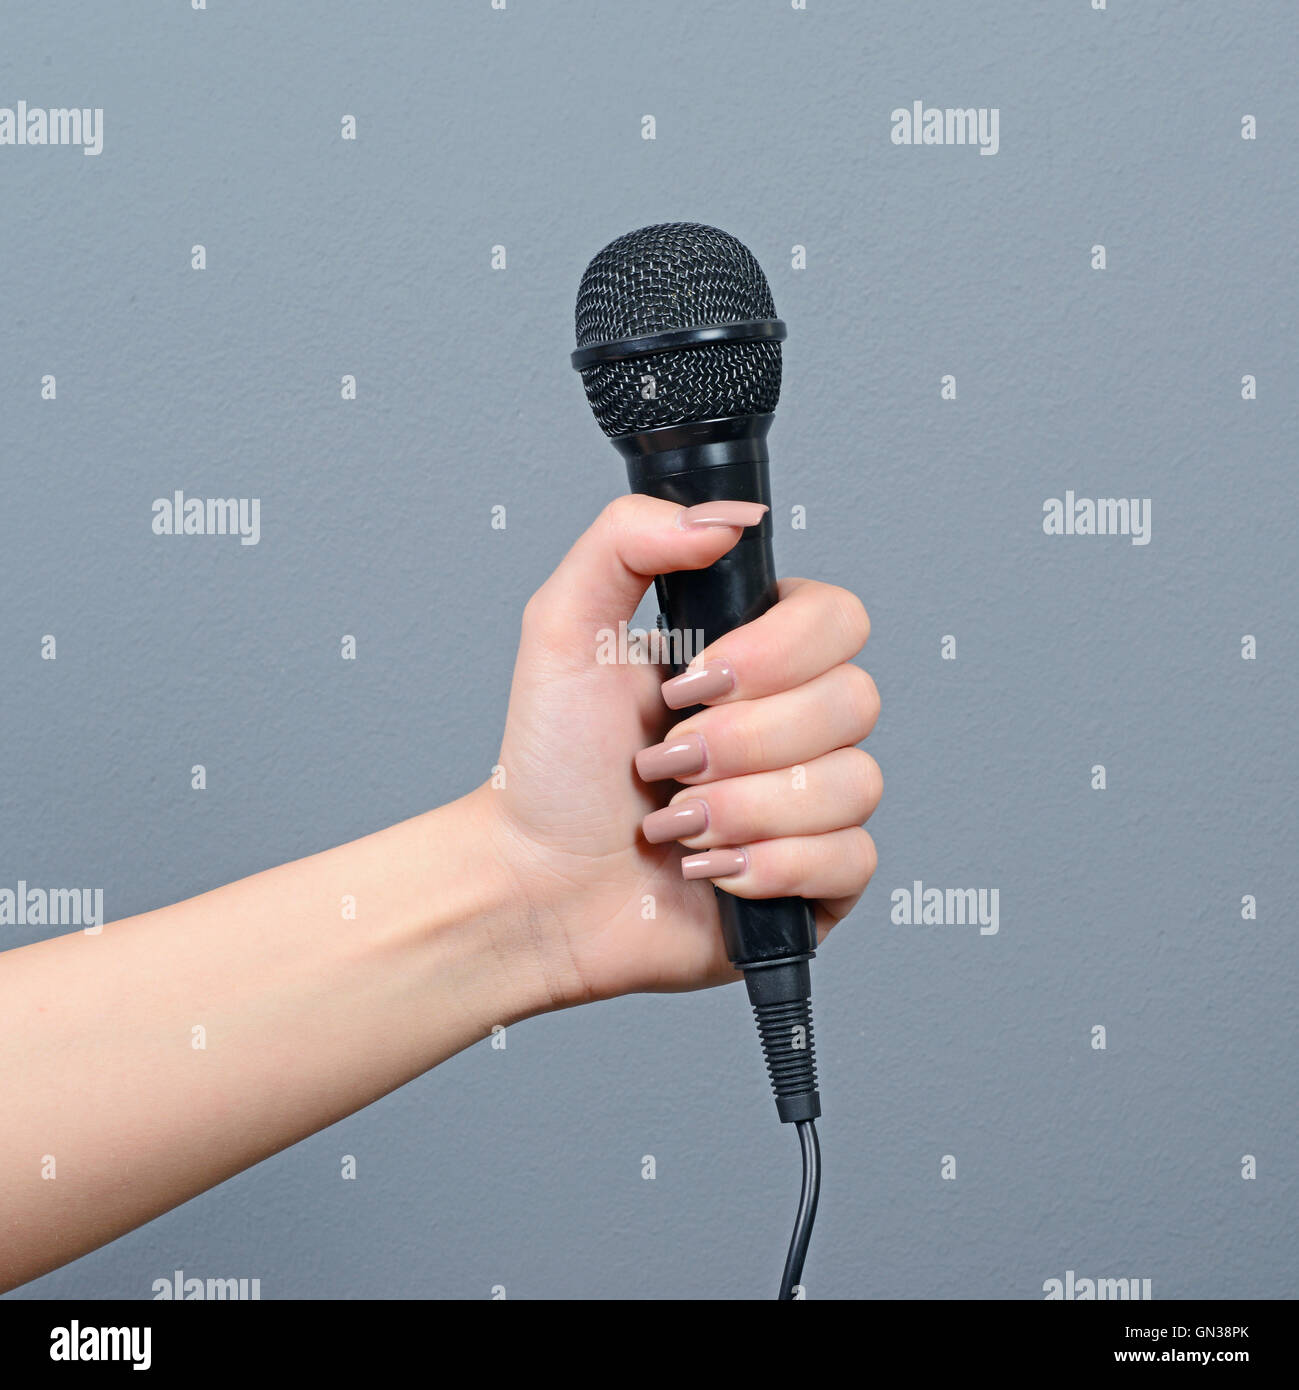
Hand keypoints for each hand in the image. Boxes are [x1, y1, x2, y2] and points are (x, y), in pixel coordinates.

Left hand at [474, 495, 880, 1008]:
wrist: (540, 883)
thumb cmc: (551, 768)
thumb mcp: (565, 628)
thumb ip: (629, 540)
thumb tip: (725, 517)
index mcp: (756, 653)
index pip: (839, 618)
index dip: (774, 654)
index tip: (690, 681)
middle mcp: (796, 720)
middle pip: (856, 700)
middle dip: (741, 740)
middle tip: (667, 759)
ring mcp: (814, 800)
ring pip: (855, 783)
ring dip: (743, 809)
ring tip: (676, 820)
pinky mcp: (820, 876)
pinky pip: (851, 859)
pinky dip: (769, 867)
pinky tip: (712, 867)